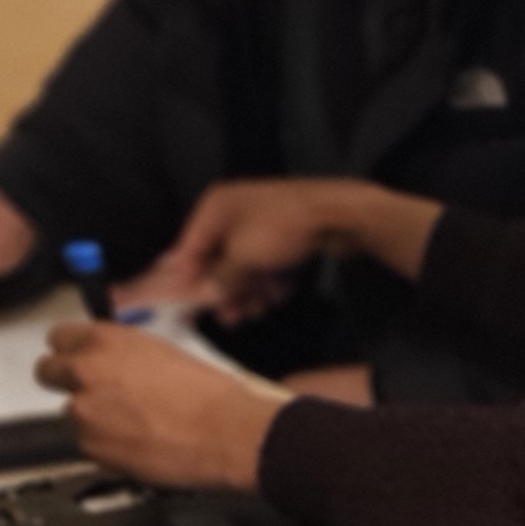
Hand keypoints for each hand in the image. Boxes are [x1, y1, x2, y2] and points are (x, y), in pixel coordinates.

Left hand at [40, 322, 285, 491]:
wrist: (228, 435)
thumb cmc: (209, 397)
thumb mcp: (163, 354)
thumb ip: (123, 355)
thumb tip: (109, 361)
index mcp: (104, 340)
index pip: (58, 337)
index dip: (72, 351)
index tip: (79, 359)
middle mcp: (85, 371)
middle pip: (47, 372)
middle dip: (67, 382)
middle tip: (95, 393)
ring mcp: (84, 411)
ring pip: (72, 413)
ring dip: (93, 419)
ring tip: (134, 425)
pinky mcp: (91, 447)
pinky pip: (88, 444)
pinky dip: (107, 446)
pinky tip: (139, 443)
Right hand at [133, 177, 370, 319]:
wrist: (338, 215)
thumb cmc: (281, 229)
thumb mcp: (243, 257)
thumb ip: (220, 278)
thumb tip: (202, 295)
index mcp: (216, 207)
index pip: (190, 245)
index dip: (188, 276)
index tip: (186, 302)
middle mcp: (236, 211)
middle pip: (221, 258)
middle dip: (226, 290)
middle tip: (229, 319)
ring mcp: (264, 223)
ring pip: (249, 264)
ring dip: (250, 291)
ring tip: (255, 313)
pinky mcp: (288, 236)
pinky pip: (271, 262)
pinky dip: (271, 281)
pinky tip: (276, 298)